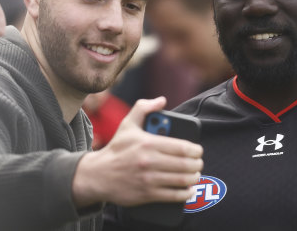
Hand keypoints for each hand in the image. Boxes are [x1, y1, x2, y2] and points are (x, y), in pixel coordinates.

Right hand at [72, 97, 202, 207]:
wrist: (97, 175)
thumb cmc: (117, 148)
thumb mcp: (127, 124)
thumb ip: (144, 107)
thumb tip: (161, 100)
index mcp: (148, 143)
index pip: (182, 147)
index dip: (196, 150)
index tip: (198, 150)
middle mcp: (149, 161)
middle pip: (185, 164)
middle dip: (197, 164)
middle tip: (198, 163)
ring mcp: (149, 179)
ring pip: (182, 180)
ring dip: (194, 178)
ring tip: (195, 174)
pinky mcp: (146, 195)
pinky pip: (173, 196)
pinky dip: (185, 193)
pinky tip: (189, 189)